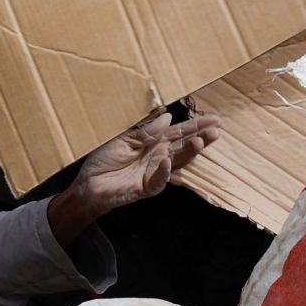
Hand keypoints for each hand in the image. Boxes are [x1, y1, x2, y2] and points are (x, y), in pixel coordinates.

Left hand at [47, 113, 221, 243]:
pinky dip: (164, 171)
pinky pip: (159, 180)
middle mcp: (158, 156)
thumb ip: (146, 131)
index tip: (215, 120)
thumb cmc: (104, 161)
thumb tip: (169, 117)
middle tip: (217, 131)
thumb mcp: (124, 139)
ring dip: (189, 152)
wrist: (88, 184)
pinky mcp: (147, 187)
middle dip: (201, 138)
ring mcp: (154, 172)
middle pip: (184, 146)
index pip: (179, 132)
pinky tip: (168, 161)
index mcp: (153, 142)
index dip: (196, 126)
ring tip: (201, 141)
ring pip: (178, 162)